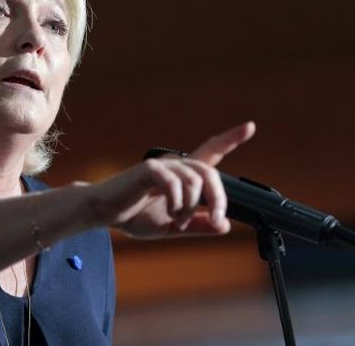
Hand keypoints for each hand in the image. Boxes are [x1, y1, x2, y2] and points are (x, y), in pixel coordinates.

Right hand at [87, 121, 255, 237]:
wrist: (104, 213)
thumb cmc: (134, 215)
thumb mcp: (172, 227)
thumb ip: (196, 226)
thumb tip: (223, 225)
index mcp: (183, 177)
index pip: (210, 152)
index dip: (230, 139)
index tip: (250, 126)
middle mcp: (176, 166)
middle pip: (210, 172)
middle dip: (218, 198)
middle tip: (215, 220)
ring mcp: (163, 166)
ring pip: (195, 181)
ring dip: (191, 208)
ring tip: (178, 222)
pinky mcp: (149, 170)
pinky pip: (174, 184)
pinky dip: (176, 203)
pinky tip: (169, 214)